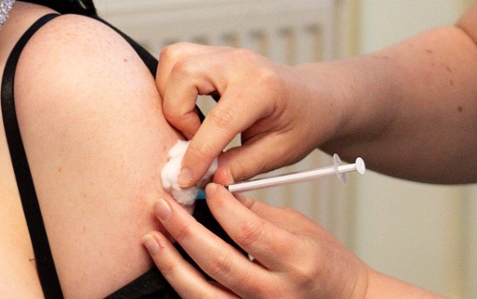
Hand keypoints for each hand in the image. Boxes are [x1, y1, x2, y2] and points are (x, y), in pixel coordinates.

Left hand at [143, 183, 369, 297]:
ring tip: (152, 238)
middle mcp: (277, 292)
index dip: (221, 207)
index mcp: (297, 260)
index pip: (249, 232)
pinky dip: (184, 286)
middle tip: (161, 206)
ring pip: (203, 294)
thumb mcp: (299, 226)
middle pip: (219, 262)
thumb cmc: (324, 261)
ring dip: (172, 264)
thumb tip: (217, 190)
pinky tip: (170, 265)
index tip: (207, 188)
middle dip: (184, 232)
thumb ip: (257, 212)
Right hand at [156, 43, 341, 186]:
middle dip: (177, 115)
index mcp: (261, 87)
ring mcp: (225, 54)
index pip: (218, 121)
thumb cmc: (303, 122)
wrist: (315, 97)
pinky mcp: (214, 55)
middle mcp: (238, 63)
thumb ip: (242, 166)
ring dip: (170, 96)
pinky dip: (173, 86)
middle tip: (195, 140)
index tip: (185, 179)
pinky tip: (191, 109)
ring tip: (192, 124)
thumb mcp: (280, 153)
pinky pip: (177, 60)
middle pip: (183, 75)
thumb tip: (209, 179)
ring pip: (174, 61)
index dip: (197, 155)